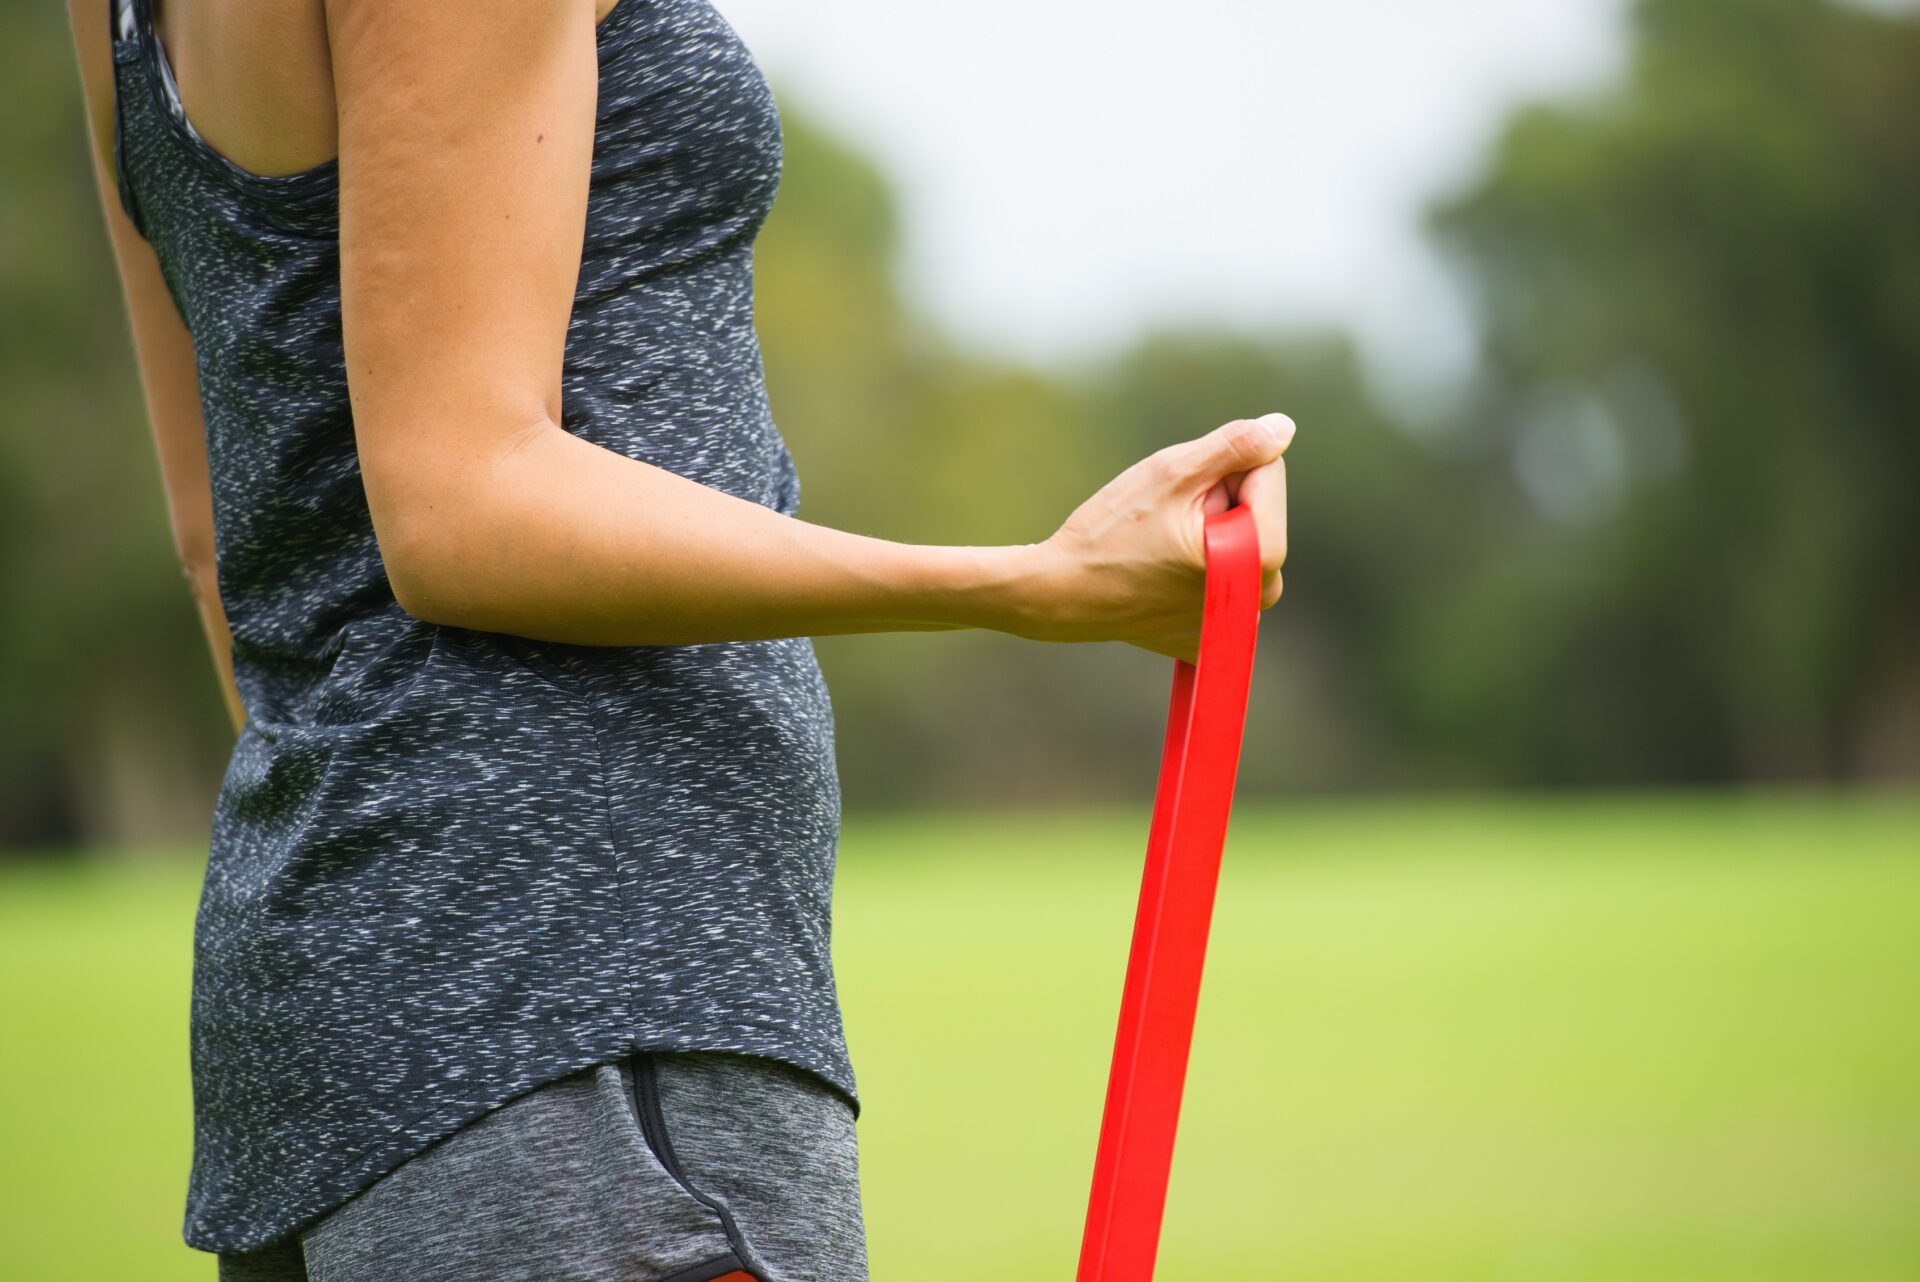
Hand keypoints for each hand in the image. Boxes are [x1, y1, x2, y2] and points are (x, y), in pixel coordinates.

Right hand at [1015, 413, 1292, 662]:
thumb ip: (1235, 446)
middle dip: (1220, 503)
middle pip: (1257, 512)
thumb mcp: (1172, 473)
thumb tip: (1283, 428)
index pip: (1268, 472)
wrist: (1059, 594)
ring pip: (1240, 545)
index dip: (1221, 470)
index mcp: (1262, 555)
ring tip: (1162, 548)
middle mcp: (1258, 598)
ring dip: (1210, 534)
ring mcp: (1235, 625)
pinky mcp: (1211, 638)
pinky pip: (1221, 582)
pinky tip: (1158, 576)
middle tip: (1166, 522)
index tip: (1181, 495)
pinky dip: (1197, 571)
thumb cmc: (1110, 533)